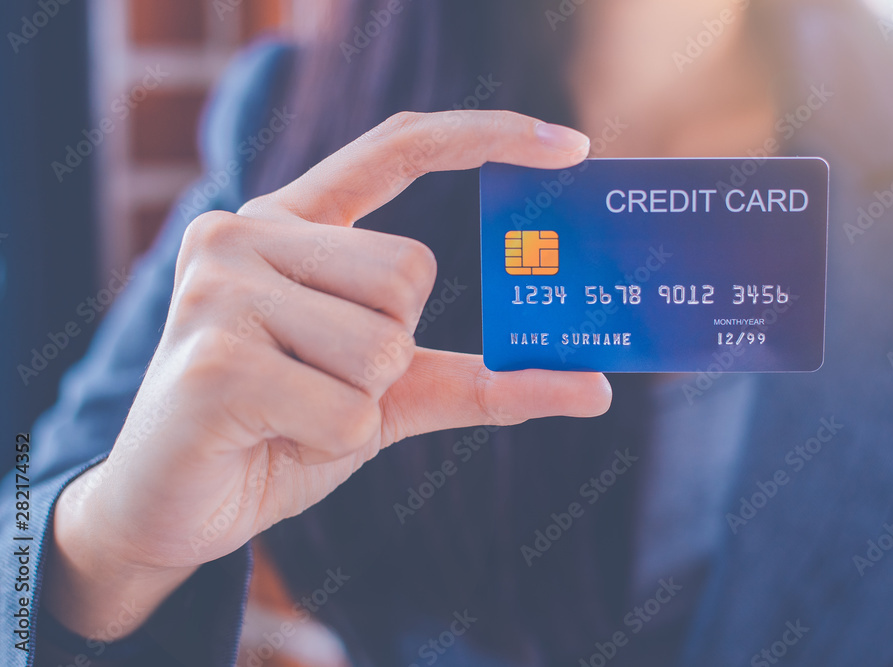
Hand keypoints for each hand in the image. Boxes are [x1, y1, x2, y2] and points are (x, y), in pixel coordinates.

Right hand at [43, 111, 610, 638]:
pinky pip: (350, 410)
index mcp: (289, 223)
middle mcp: (244, 233)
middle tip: (320, 382)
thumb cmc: (281, 433)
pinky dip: (332, 442)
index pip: (397, 149)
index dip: (486, 136)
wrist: (173, 508)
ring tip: (290, 412)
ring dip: (360, 405)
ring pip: (385, 346)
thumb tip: (596, 387)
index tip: (573, 147)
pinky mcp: (215, 361)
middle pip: (410, 272)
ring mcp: (219, 290)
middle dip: (392, 353)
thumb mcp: (388, 396)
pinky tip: (268, 436)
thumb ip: (481, 380)